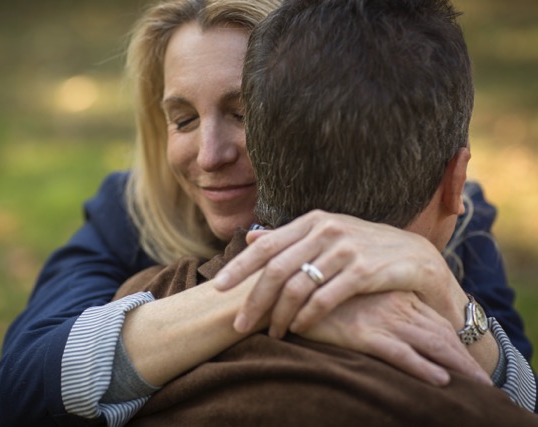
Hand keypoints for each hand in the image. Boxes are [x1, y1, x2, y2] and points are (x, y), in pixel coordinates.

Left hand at [214, 210, 462, 336]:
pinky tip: (299, 328)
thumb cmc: (364, 248)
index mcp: (312, 221)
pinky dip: (307, 317)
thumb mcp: (326, 235)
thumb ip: (288, 238)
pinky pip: (324, 299)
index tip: (217, 288)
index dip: (239, 267)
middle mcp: (325, 231)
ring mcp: (344, 250)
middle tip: (239, 324)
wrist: (416, 258)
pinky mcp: (363, 271)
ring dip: (280, 316)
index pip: (266, 246)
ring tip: (273, 334)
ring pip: (297, 287)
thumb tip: (250, 238)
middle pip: (276, 269)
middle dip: (254, 300)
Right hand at [299, 291, 491, 385]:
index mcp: (390, 291)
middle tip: (482, 380)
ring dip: (457, 366)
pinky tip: (441, 380)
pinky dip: (424, 369)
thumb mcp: (344, 292)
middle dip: (463, 357)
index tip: (466, 356)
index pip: (431, 316)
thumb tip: (372, 310)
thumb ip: (364, 299)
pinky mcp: (364, 334)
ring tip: (477, 386)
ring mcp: (380, 318)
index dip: (454, 336)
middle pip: (439, 330)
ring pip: (430, 342)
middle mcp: (391, 303)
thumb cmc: (313, 294)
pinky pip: (402, 354)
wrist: (285, 292)